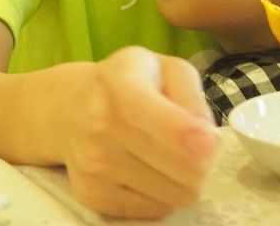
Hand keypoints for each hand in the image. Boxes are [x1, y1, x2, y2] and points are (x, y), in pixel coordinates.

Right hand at [61, 47, 219, 217]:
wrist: (70, 109)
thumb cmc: (128, 84)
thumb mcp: (164, 68)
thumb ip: (191, 95)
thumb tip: (207, 139)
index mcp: (120, 85)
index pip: (157, 118)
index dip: (187, 135)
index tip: (209, 142)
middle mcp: (100, 126)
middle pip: (183, 167)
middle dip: (201, 161)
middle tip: (191, 146)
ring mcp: (94, 165)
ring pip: (176, 195)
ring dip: (182, 180)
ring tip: (166, 157)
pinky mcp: (93, 197)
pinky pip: (156, 211)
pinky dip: (162, 195)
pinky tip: (147, 172)